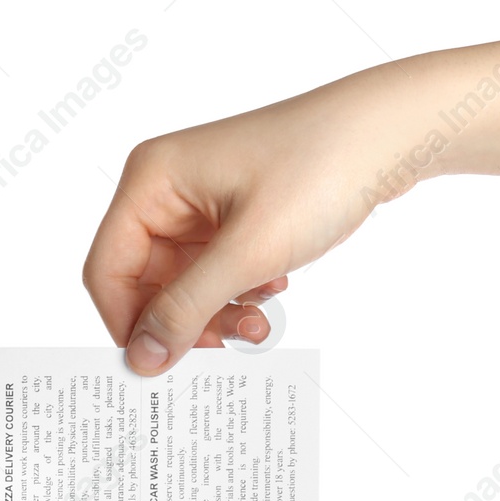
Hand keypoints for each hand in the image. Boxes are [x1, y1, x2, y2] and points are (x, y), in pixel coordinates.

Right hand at [83, 67, 425, 375]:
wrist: (391, 134)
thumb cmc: (319, 169)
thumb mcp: (248, 252)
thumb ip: (186, 309)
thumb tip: (141, 359)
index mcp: (150, 181)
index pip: (107, 270)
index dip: (128, 323)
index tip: (161, 366)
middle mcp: (165, 190)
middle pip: (143, 283)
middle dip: (183, 321)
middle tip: (227, 345)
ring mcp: (199, 203)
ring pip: (181, 285)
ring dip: (216, 314)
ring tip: (260, 323)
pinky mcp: (231, 215)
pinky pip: (214, 273)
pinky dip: (238, 294)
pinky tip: (273, 290)